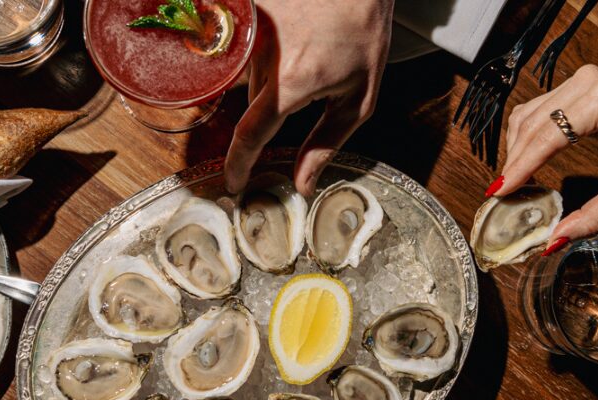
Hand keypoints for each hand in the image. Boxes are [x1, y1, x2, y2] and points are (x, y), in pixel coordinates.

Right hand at [224, 0, 394, 195]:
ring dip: (268, 83)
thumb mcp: (357, 99)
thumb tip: (303, 184)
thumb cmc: (363, 35)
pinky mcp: (248, 15)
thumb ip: (325, 145)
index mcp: (292, 82)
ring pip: (245, 79)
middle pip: (251, 106)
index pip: (250, 135)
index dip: (238, 165)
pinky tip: (289, 45)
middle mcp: (264, 57)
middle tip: (307, 92)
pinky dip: (262, 59)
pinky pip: (243, 52)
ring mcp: (251, 32)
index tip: (234, 184)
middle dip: (273, 112)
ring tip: (304, 61)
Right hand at [495, 64, 597, 240]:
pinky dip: (525, 136)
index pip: (549, 136)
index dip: (521, 166)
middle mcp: (589, 82)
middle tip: (502, 195)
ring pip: (528, 115)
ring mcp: (580, 78)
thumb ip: (593, 218)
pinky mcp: (575, 83)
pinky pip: (535, 109)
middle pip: (533, 124)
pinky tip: (525, 161)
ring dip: (516, 149)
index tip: (500, 192)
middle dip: (514, 162)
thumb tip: (553, 240)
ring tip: (514, 182)